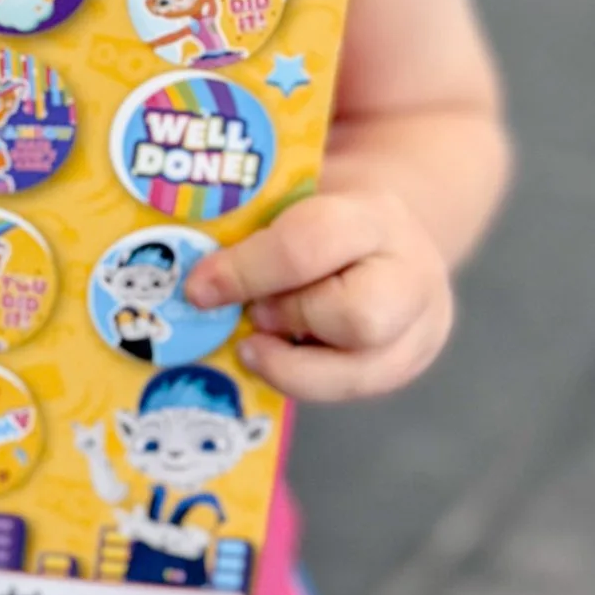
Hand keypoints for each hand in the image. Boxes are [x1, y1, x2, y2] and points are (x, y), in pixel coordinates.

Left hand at [186, 189, 453, 405]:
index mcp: (374, 214)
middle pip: (356, 315)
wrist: (392, 236)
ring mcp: (419, 327)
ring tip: (253, 347)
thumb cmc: (325, 218)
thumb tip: (174, 255)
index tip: (199, 288)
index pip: (313, 241)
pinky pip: (352, 393)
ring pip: (357, 372)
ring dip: (290, 366)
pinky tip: (275, 361)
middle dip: (286, 320)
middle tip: (249, 316)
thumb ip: (251, 223)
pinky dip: (303, 381)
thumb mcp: (295, 201)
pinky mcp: (406, 366)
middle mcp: (410, 272)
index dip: (249, 270)